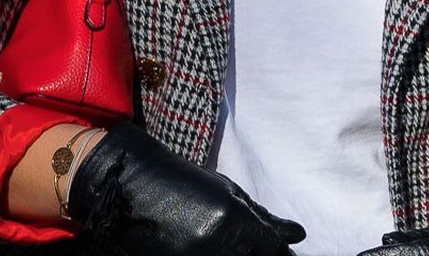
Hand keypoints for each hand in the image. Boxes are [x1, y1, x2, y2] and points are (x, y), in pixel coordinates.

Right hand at [67, 121, 305, 255]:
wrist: (130, 184)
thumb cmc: (180, 179)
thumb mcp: (226, 190)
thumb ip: (262, 217)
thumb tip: (298, 235)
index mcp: (232, 217)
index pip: (271, 249)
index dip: (283, 255)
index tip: (289, 255)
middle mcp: (216, 243)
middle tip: (258, 249)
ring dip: (239, 255)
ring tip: (234, 246)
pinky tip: (219, 250)